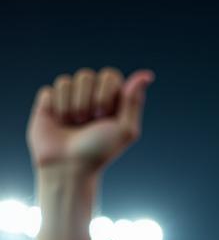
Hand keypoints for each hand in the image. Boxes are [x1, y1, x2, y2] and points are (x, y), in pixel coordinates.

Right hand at [27, 67, 153, 172]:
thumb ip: (134, 101)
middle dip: (89, 101)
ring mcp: (70, 97)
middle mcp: (91, 95)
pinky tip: (59, 121)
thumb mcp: (125, 130)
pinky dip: (57, 107)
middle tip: (90, 121)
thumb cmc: (100, 151)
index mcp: (112, 100)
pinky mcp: (50, 100)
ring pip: (68, 81)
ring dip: (73, 107)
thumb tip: (146, 75)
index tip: (105, 115)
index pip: (110, 76)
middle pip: (87, 74)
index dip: (106, 93)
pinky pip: (52, 89)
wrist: (68, 165)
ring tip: (74, 124)